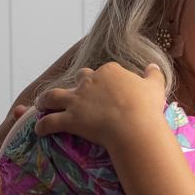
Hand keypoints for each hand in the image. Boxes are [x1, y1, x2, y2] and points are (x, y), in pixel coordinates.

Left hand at [35, 63, 165, 148]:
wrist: (134, 126)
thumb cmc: (147, 106)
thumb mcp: (155, 86)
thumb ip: (153, 74)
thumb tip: (153, 65)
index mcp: (110, 71)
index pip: (104, 71)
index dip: (105, 80)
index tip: (108, 89)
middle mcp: (90, 81)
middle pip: (79, 78)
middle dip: (77, 84)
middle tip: (78, 94)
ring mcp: (77, 99)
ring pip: (54, 96)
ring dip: (46, 100)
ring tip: (41, 104)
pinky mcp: (70, 118)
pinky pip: (50, 122)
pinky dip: (43, 126)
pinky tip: (39, 129)